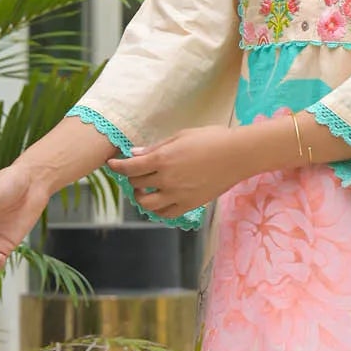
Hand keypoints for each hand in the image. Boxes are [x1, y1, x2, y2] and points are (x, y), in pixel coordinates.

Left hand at [107, 126, 253, 217]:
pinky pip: (166, 214)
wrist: (238, 155)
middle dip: (131, 178)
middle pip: (136, 185)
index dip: (117, 166)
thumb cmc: (212, 139)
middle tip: (134, 174)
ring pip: (147, 204)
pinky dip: (158, 210)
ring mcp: (178, 195)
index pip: (130, 167)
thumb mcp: (181, 136)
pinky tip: (159, 201)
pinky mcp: (190, 205)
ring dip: (141, 197)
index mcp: (163, 159)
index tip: (112, 164)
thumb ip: (156, 147)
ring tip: (144, 191)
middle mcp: (167, 179)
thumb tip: (135, 154)